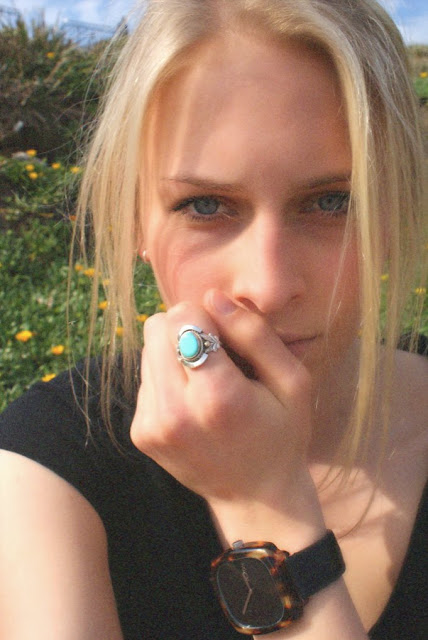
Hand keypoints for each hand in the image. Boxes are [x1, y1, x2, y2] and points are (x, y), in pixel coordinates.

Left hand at [130, 289, 313, 506]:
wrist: (256, 498)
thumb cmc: (282, 436)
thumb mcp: (292, 383)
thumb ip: (255, 334)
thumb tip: (213, 297)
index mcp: (217, 396)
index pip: (184, 317)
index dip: (208, 317)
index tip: (229, 340)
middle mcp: (174, 412)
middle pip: (156, 327)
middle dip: (185, 328)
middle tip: (216, 356)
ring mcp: (152, 425)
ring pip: (146, 348)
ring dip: (174, 353)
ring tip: (206, 382)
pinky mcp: (141, 433)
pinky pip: (145, 377)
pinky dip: (167, 378)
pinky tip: (193, 402)